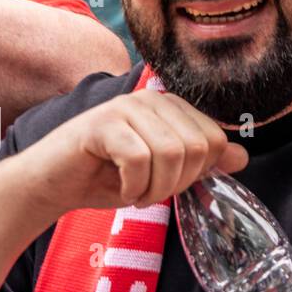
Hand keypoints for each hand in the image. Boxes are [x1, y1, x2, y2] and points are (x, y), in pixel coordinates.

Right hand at [16, 90, 248, 217]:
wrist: (50, 185)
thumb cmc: (106, 178)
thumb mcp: (163, 173)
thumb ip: (200, 162)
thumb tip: (242, 157)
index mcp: (172, 107)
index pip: (214, 139)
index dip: (197, 172)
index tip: (169, 184)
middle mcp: (152, 99)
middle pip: (196, 147)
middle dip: (176, 183)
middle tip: (148, 192)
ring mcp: (127, 107)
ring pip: (171, 153)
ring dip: (154, 188)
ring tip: (134, 192)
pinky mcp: (103, 123)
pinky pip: (139, 159)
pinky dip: (133, 186)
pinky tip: (119, 188)